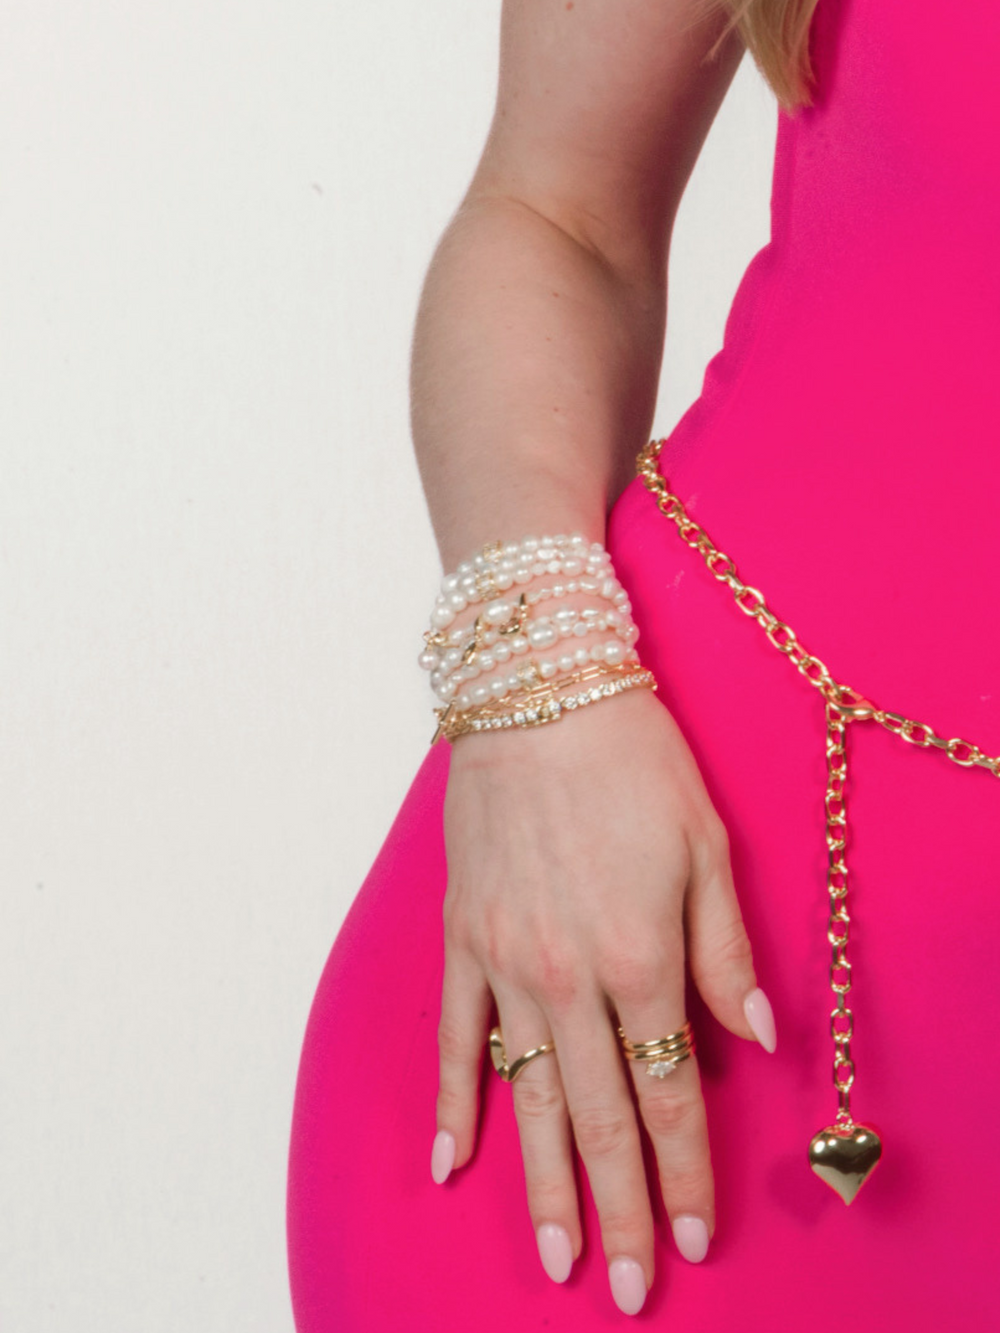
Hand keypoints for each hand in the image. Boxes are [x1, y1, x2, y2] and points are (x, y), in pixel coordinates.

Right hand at [431, 684, 775, 1314]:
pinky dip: (456, 1103)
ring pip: (527, 1097)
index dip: (685, 1172)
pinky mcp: (462, 939)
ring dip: (543, 1185)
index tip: (695, 1236)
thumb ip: (726, 951)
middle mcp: (568, 976)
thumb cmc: (631, 762)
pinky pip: (456, 1038)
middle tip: (625, 1288)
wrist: (536, 694)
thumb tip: (756, 1037)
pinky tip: (454, 1162)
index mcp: (639, 954)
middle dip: (620, 1209)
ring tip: (558, 1257)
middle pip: (598, 1116)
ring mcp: (505, 962)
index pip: (670, 1091)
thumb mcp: (706, 845)